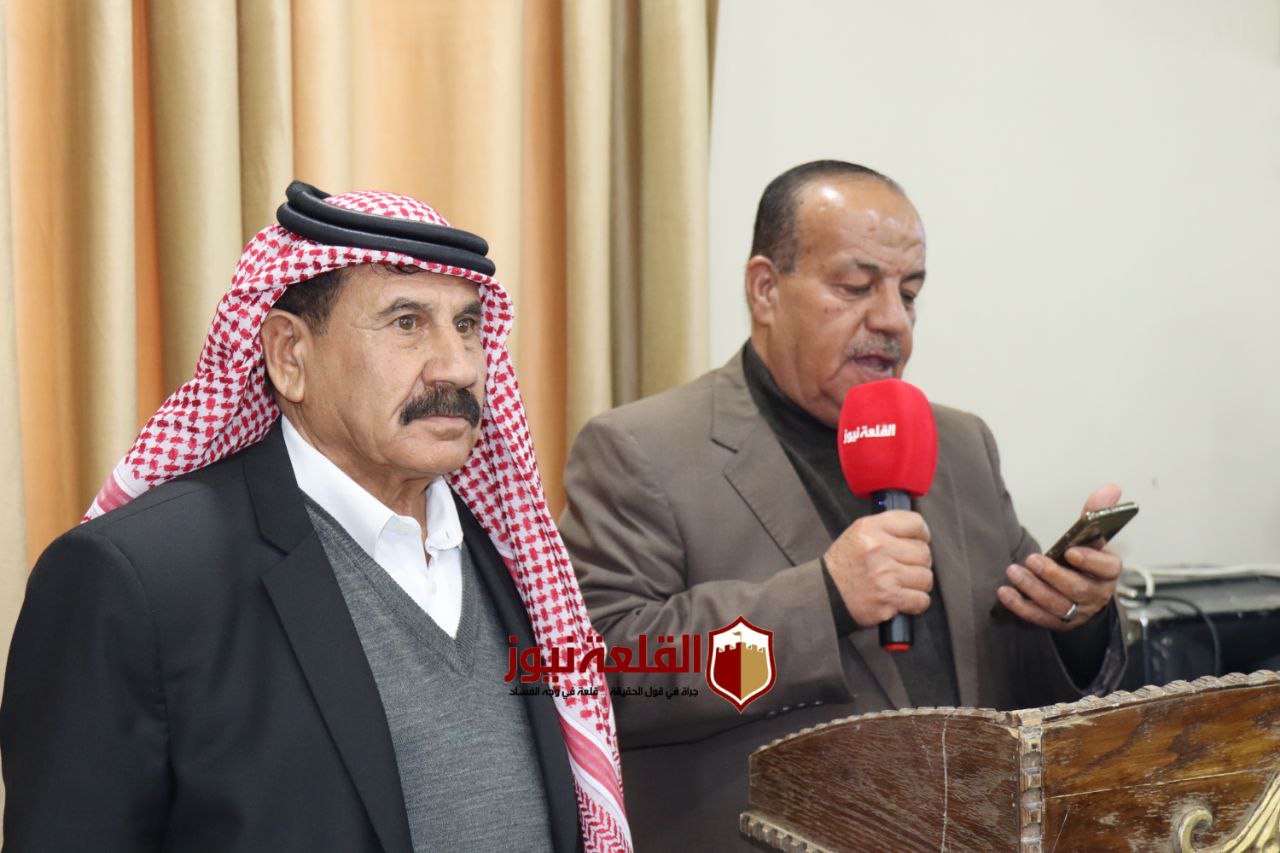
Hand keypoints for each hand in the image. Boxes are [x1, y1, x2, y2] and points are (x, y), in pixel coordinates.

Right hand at [824, 510, 932, 626]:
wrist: (825, 593)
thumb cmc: (844, 565)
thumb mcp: (858, 534)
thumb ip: (886, 528)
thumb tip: (920, 532)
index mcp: (870, 528)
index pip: (915, 523)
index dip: (922, 535)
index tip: (919, 542)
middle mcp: (877, 548)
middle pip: (924, 553)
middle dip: (918, 563)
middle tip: (903, 568)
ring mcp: (884, 574)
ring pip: (925, 577)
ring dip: (917, 584)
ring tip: (900, 584)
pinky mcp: (888, 598)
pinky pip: (921, 600)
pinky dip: (915, 603)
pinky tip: (901, 599)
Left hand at [996, 483, 1123, 630]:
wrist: (1084, 593)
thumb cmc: (1085, 559)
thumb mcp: (1092, 537)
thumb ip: (1096, 513)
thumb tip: (1111, 488)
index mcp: (1108, 572)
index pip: (1107, 569)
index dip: (1090, 562)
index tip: (1071, 551)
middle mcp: (1096, 595)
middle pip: (1078, 590)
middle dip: (1053, 575)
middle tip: (1032, 559)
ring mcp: (1078, 612)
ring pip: (1057, 605)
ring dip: (1033, 589)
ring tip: (1013, 572)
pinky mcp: (1059, 623)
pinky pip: (1039, 618)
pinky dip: (1020, 606)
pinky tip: (1004, 592)